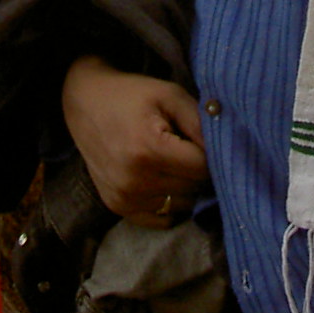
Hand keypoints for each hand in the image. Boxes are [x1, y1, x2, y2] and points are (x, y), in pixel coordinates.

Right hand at [61, 56, 207, 226]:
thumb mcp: (169, 95)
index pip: (203, 168)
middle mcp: (134, 181)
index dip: (210, 153)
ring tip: (171, 160)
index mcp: (148, 150)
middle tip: (185, 146)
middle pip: (194, 188)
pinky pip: (163, 218)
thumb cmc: (132, 95)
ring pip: (182, 205)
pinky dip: (169, 202)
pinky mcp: (118, 207)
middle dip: (197, 169)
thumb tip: (228, 149)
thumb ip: (200, 121)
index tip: (201, 139)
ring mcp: (124, 198)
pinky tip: (160, 177)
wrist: (85, 103)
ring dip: (185, 186)